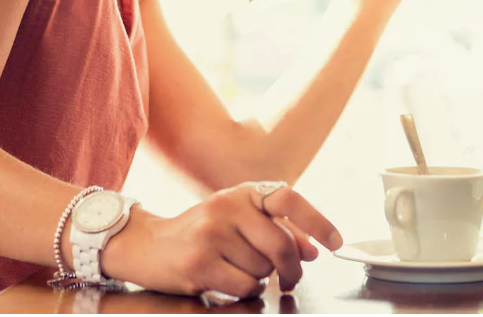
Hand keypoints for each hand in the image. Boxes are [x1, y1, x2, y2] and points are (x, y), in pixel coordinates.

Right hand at [103, 182, 341, 297]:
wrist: (147, 244)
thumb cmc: (201, 232)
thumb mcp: (239, 220)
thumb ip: (277, 230)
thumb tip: (312, 250)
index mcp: (243, 192)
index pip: (289, 199)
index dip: (317, 221)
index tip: (335, 243)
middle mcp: (228, 206)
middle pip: (281, 244)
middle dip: (292, 269)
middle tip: (291, 278)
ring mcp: (212, 234)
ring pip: (263, 269)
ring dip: (262, 279)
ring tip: (240, 270)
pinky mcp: (199, 262)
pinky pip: (244, 285)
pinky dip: (247, 290)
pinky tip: (230, 281)